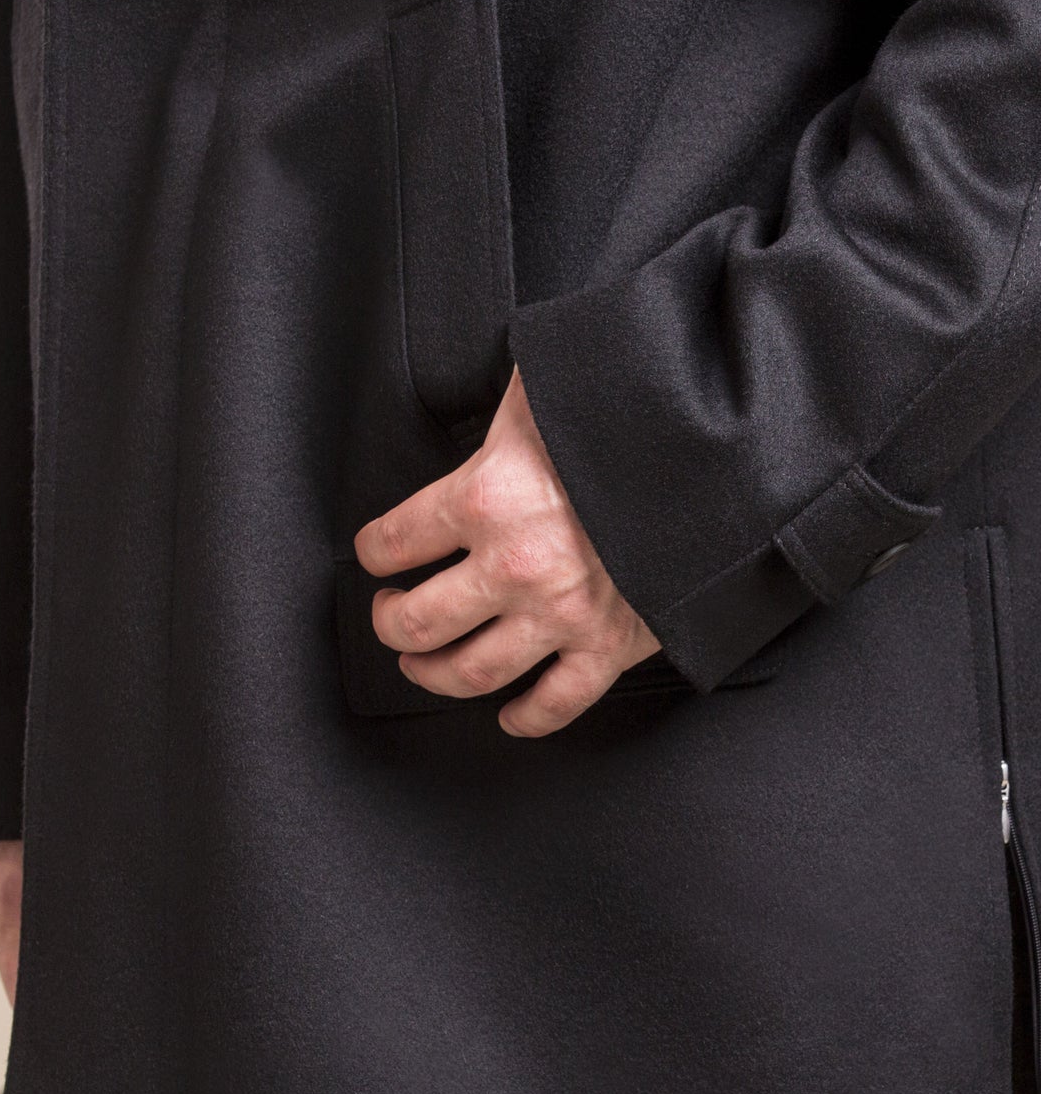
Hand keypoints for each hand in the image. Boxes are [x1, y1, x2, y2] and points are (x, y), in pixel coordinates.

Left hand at [354, 365, 659, 735]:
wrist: (720, 466)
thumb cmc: (630, 421)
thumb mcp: (550, 387)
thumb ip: (509, 395)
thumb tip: (503, 375)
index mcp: (486, 498)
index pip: (393, 540)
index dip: (372, 550)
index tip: (375, 554)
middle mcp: (514, 566)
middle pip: (416, 623)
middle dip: (389, 623)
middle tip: (389, 614)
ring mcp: (560, 614)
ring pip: (471, 673)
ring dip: (434, 674)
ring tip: (423, 663)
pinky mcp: (608, 646)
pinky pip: (556, 703)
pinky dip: (527, 718)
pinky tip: (509, 714)